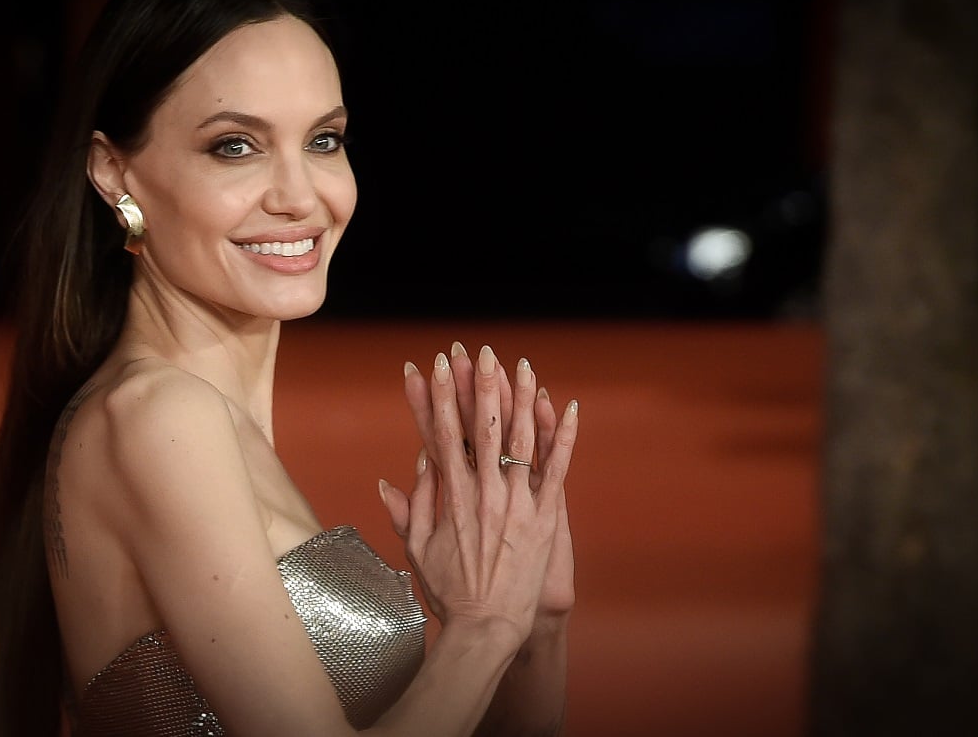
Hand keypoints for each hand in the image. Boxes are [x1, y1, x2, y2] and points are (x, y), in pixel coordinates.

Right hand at [381, 343, 577, 624]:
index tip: (436, 366)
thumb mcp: (417, 546)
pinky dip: (564, 437)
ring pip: (522, 439)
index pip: (444, 433)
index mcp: (451, 496)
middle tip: (480, 351)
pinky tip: (568, 407)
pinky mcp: (545, 517)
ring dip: (521, 398)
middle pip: (484, 426)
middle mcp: (484, 492)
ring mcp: (517, 503)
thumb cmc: (448, 590)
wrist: (486, 626)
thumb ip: (413, 503)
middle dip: (481, 384)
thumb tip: (410, 465)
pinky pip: (558, 469)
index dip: (440, 396)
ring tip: (522, 365)